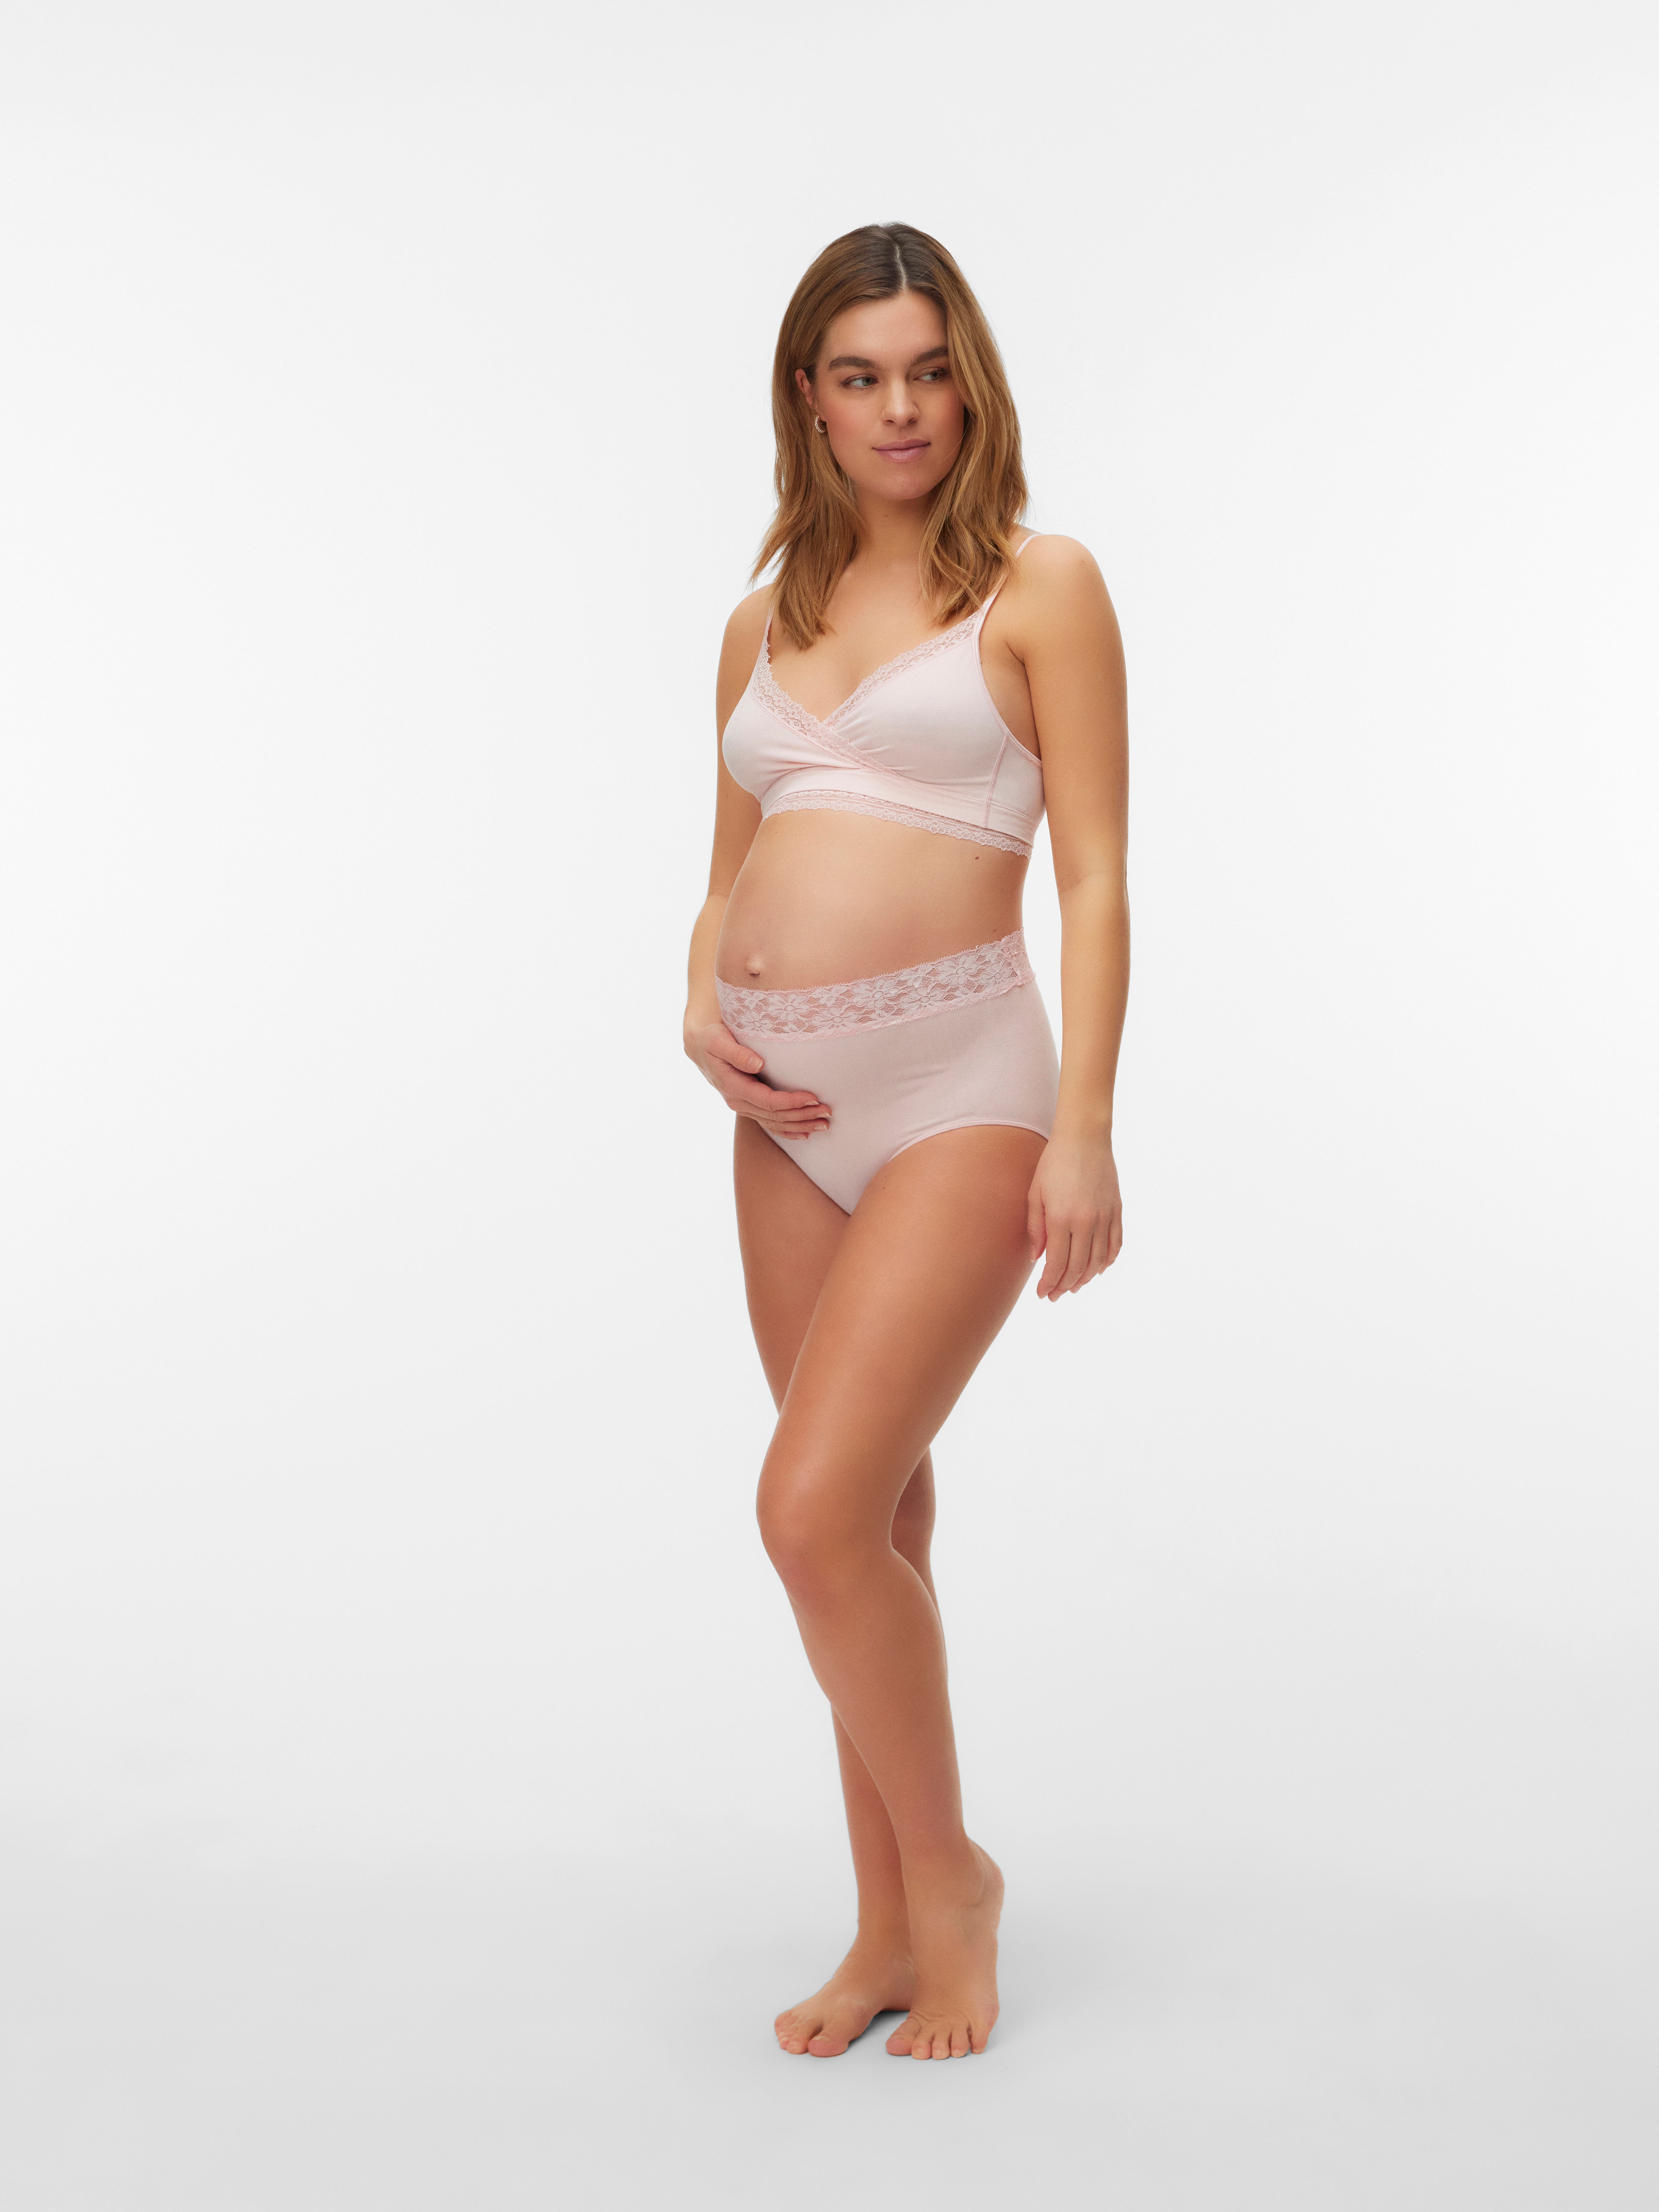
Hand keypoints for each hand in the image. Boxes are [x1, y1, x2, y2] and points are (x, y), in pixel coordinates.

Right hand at [684, 1020, 830, 1141]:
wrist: (699, 1047)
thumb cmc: (711, 1039)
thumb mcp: (718, 1041)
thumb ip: (736, 1053)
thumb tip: (757, 1063)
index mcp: (733, 1087)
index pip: (768, 1101)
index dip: (791, 1102)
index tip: (813, 1097)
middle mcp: (738, 1101)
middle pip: (775, 1115)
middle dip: (803, 1115)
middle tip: (827, 1112)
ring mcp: (743, 1107)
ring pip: (774, 1123)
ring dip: (800, 1125)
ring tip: (824, 1124)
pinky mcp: (748, 1106)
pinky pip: (769, 1124)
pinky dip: (787, 1131)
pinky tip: (805, 1134)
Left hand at [1027, 1135, 1121, 1297]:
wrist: (1084, 1138)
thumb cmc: (1053, 1163)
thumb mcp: (1035, 1194)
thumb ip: (1036, 1229)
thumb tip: (1038, 1258)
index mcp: (1061, 1218)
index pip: (1057, 1264)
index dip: (1050, 1283)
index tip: (1043, 1294)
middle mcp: (1086, 1222)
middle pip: (1078, 1267)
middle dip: (1065, 1286)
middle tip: (1055, 1295)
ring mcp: (1105, 1217)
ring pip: (1098, 1261)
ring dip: (1086, 1278)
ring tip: (1074, 1286)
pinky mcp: (1117, 1211)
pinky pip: (1115, 1245)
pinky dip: (1107, 1261)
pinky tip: (1098, 1269)